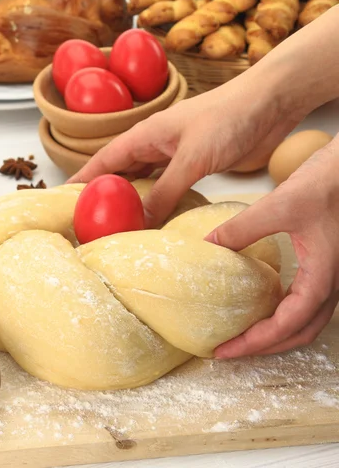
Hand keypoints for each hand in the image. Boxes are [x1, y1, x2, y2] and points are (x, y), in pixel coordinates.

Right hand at [69, 73, 302, 226]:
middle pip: (121, 172)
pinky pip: (169, 186)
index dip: (83, 179)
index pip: (104, 160)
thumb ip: (165, 190)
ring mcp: (176, 154)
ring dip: (132, 200)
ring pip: (145, 180)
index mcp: (146, 134)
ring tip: (118, 225)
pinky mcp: (196, 163)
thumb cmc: (229, 117)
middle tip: (91, 222)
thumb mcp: (192, 158)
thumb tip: (140, 222)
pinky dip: (160, 201)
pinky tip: (156, 217)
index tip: (64, 201)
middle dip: (105, 194)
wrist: (269, 103)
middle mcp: (156, 144)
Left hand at [206, 134, 338, 357]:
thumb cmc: (327, 184)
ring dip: (276, 334)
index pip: (285, 326)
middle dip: (264, 347)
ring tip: (244, 334)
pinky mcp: (326, 265)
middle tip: (230, 350)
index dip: (254, 343)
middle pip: (298, 334)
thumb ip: (242, 228)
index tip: (224, 351)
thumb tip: (208, 245)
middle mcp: (331, 285)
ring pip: (306, 322)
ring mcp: (331, 277)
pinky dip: (284, 314)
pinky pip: (306, 302)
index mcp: (321, 278)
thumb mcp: (279, 206)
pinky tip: (263, 304)